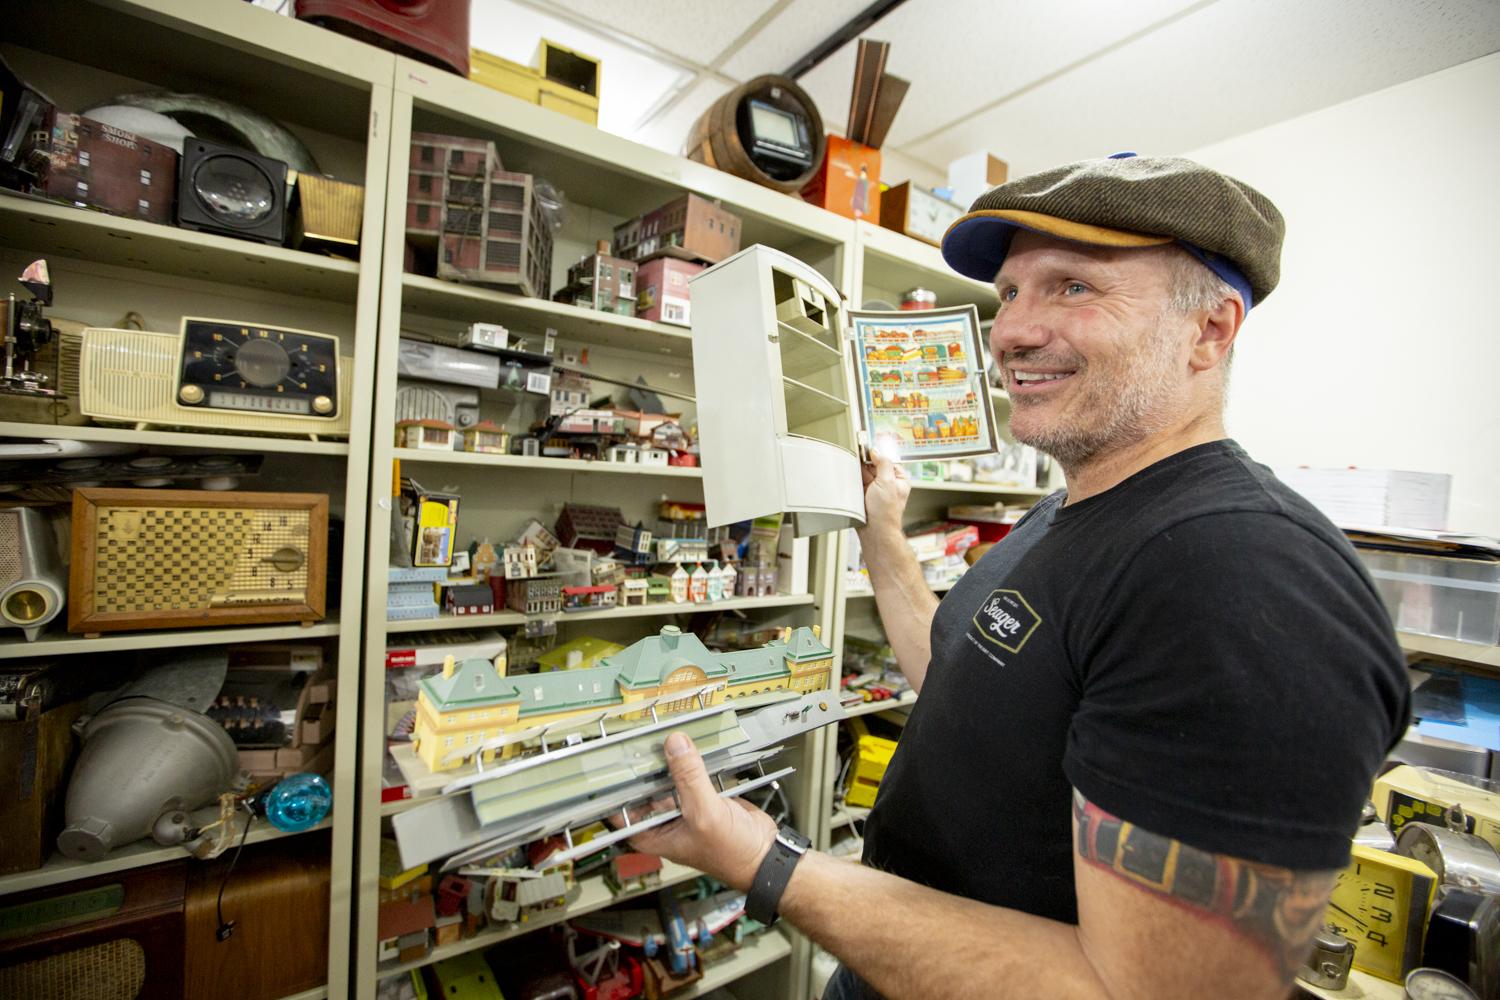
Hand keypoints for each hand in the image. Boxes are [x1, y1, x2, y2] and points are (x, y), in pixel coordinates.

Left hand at [628, 732, 777, 891]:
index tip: (613, 759)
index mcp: (652, 835)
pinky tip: (690, 744)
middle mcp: (664, 820)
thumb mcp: (705, 814)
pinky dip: (691, 761)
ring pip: (669, 778)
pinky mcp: (702, 796)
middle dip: (644, 765)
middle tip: (641, 738)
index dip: (614, 785)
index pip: (621, 808)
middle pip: (645, 787)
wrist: (766, 854)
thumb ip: (689, 778)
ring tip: (663, 735)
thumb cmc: (732, 854)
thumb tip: (675, 745)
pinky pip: (691, 774)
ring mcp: (684, 807)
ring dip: (669, 760)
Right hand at [858, 451, 909, 539]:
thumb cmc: (886, 512)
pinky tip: (852, 477)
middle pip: (875, 466)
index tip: (868, 450)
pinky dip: (854, 479)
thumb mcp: (887, 481)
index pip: (888, 461)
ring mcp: (876, 490)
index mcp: (899, 480)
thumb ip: (883, 464)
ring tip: (855, 467)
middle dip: (867, 463)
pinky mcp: (864, 495)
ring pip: (866, 474)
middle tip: (858, 456)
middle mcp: (888, 484)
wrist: (874, 530)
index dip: (879, 455)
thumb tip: (877, 452)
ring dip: (860, 471)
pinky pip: (858, 482)